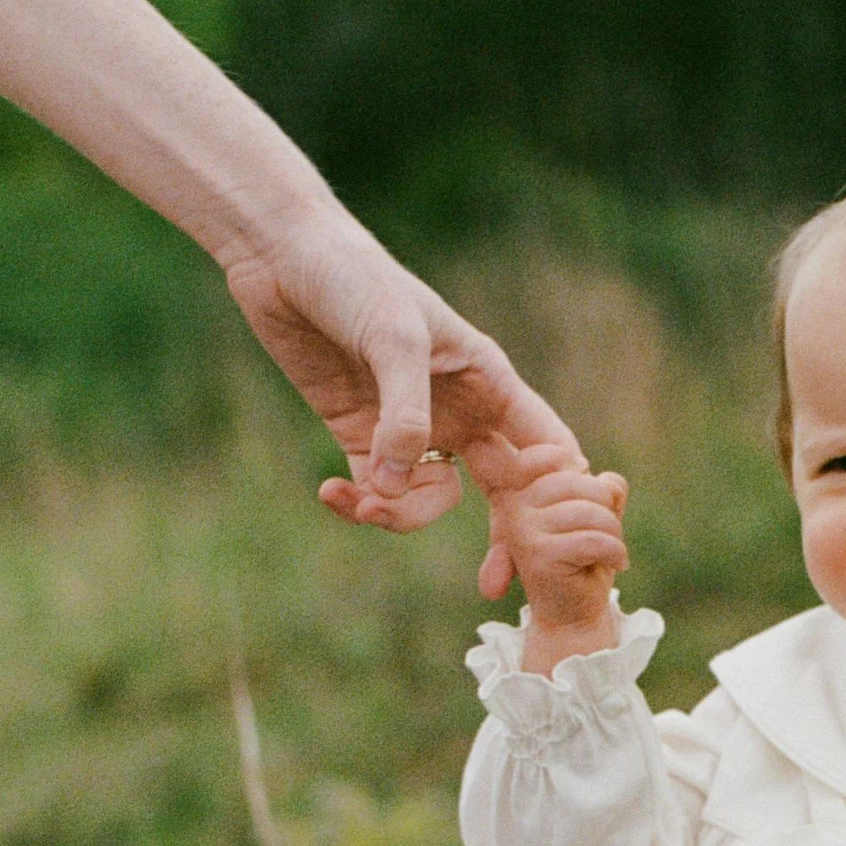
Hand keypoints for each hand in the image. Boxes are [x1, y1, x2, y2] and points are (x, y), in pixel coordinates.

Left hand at [223, 204, 584, 595]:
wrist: (284, 259)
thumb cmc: (356, 281)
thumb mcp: (393, 340)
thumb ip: (404, 415)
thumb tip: (396, 488)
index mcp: (490, 383)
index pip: (546, 451)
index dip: (561, 499)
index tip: (557, 543)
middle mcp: (460, 411)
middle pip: (503, 491)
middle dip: (502, 539)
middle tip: (494, 587)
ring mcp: (410, 428)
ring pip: (432, 500)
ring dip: (403, 515)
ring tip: (365, 505)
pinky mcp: (360, 436)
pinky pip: (376, 492)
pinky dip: (359, 505)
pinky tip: (330, 494)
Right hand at [500, 460, 630, 671]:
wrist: (573, 614)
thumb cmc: (584, 560)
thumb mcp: (597, 515)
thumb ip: (604, 490)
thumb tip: (610, 482)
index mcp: (520, 489)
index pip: (557, 456)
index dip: (587, 477)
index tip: (596, 503)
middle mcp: (513, 506)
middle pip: (578, 481)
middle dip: (606, 508)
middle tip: (610, 534)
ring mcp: (522, 530)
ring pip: (589, 511)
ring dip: (614, 533)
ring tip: (614, 552)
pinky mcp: (537, 555)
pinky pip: (592, 540)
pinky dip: (615, 551)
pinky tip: (618, 564)